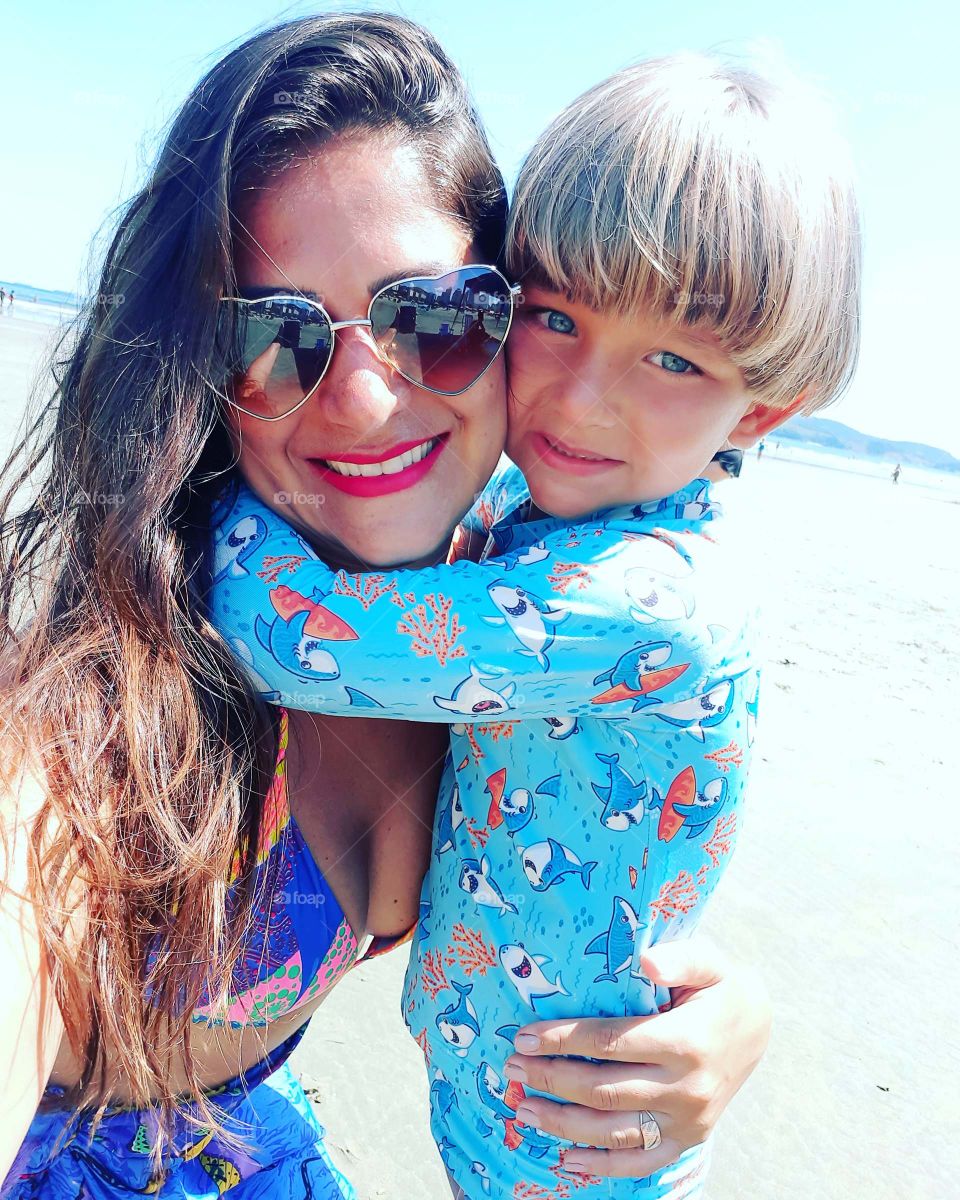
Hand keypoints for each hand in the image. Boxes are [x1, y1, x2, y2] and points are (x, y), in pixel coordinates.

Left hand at [502, 937, 771, 1177]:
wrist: (758, 1027)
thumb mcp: (708, 961)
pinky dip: (600, 1166)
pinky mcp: (686, 1141)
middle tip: (512, 1065)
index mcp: (686, 1040)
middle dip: (551, 1078)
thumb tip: (644, 960)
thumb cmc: (719, 987)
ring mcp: (687, 1121)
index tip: (524, 1034)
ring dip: (563, 1122)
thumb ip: (678, 957)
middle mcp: (686, 1087)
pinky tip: (564, 1158)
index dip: (563, 1040)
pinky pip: (639, 1163)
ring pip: (614, 1131)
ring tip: (523, 1107)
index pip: (611, 1043)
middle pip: (604, 1089)